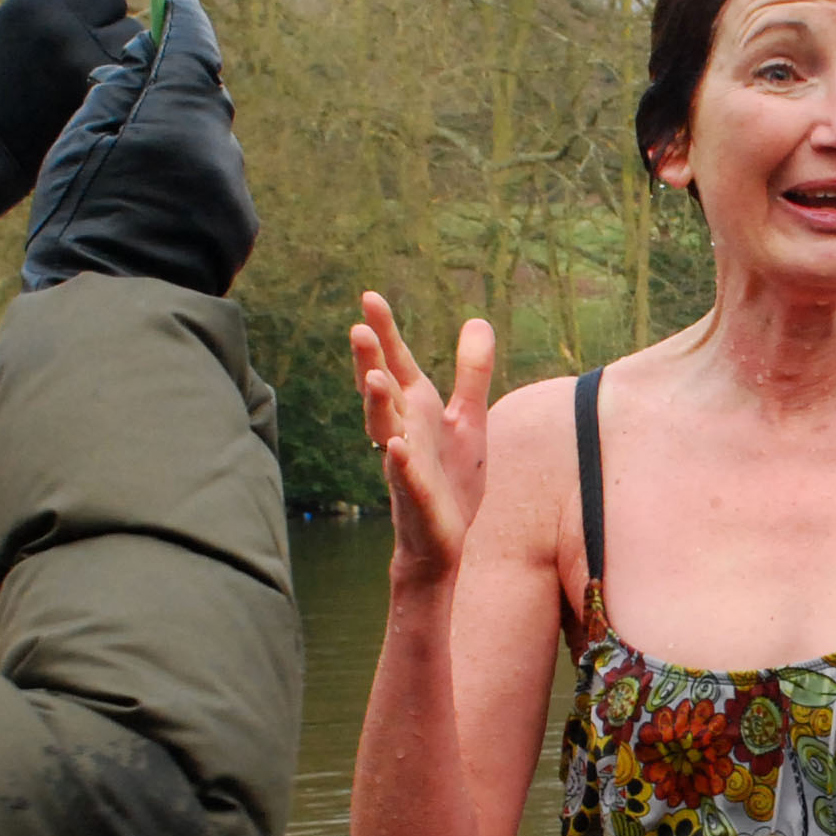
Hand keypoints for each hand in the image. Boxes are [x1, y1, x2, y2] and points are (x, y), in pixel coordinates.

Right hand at [0, 0, 146, 264]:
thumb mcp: (13, 30)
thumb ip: (53, 5)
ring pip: (130, 33)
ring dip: (122, 50)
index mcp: (32, 1)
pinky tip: (106, 90)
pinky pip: (135, 66)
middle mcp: (55, 20)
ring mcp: (78, 53)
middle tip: (88, 48)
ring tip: (88, 76)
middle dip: (110, 19)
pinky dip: (128, 77)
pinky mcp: (97, 86)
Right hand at [22, 0, 259, 297]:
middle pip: (206, 91)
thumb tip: (143, 55)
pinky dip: (192, 176)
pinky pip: (216, 180)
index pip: (193, 43)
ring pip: (211, 138)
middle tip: (142, 79)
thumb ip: (116, 88)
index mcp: (178, 113)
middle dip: (178, 79)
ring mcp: (233, 186)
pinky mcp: (239, 224)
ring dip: (183, 134)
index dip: (182, 14)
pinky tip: (157, 200)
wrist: (114, 308)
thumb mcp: (79, 141)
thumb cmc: (81, 220)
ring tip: (139, 159)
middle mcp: (218, 144)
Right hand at [352, 294, 490, 582]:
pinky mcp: (417, 496)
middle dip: (370, 361)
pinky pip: (405, 476)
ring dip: (377, 405)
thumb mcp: (468, 418)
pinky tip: (396, 446)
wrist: (443, 538)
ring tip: (375, 378)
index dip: (386, 332)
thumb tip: (477, 319)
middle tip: (358, 329)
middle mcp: (404, 430)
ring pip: (385, 429)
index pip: (398, 363)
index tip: (369, 296)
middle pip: (382, 391)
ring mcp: (406, 463)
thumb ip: (471, 372)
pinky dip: (400, 461)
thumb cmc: (449, 476)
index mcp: (416, 409)